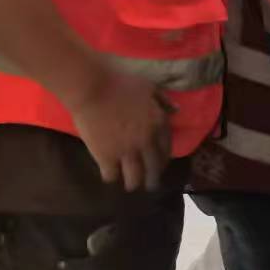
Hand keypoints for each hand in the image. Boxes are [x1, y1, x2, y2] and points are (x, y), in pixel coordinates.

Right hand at [67, 68, 174, 191]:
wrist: (93, 88)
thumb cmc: (121, 82)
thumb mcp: (149, 87)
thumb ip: (163, 101)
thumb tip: (177, 111)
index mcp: (158, 124)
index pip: (166, 148)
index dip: (163, 158)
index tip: (160, 164)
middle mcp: (146, 141)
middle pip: (154, 168)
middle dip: (153, 179)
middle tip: (150, 184)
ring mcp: (126, 151)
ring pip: (135, 177)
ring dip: (134, 183)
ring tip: (131, 186)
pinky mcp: (106, 157)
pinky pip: (111, 175)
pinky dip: (111, 177)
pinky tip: (109, 176)